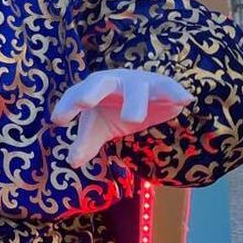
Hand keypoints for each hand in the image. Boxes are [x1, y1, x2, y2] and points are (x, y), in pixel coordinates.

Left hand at [51, 69, 194, 167]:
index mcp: (92, 89)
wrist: (146, 96)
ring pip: (135, 88)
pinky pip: (168, 86)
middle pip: (99, 81)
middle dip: (91, 91)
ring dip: (133, 102)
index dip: (66, 106)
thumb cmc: (113, 110)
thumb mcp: (99, 128)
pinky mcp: (161, 85)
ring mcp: (137, 81)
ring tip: (132, 119)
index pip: (74, 94)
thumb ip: (85, 144)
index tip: (57, 120)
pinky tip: (185, 100)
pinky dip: (176, 91)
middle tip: (84, 103)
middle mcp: (112, 81)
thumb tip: (72, 162)